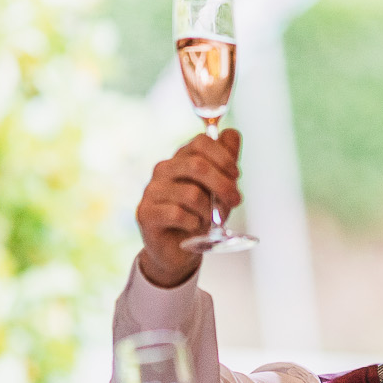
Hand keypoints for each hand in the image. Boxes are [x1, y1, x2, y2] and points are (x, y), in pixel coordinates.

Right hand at [135, 131, 240, 289]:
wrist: (177, 249)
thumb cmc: (199, 215)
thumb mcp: (219, 188)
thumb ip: (226, 161)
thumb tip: (231, 133)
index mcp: (181, 158)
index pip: (201, 141)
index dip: (223, 157)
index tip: (236, 175)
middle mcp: (164, 169)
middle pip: (198, 165)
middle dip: (223, 185)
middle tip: (236, 201)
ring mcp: (152, 190)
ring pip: (191, 194)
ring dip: (208, 210)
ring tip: (207, 220)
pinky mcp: (146, 213)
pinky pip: (178, 214)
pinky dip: (193, 223)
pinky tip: (192, 227)